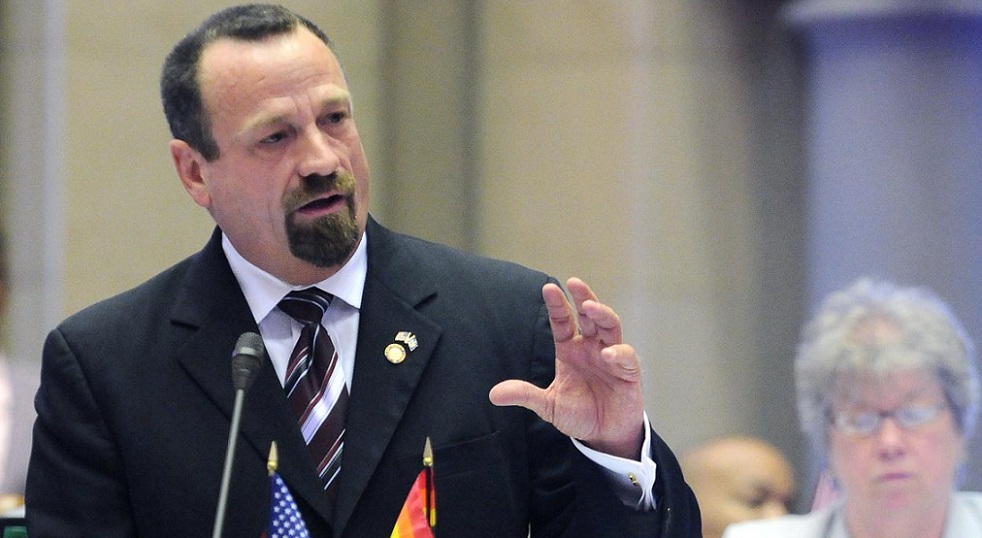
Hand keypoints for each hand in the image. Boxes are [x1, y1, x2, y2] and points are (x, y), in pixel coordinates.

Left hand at [489, 277, 644, 459]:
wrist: (604, 435)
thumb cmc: (579, 414)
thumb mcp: (548, 405)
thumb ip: (525, 395)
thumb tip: (494, 394)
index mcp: (570, 350)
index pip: (563, 321)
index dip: (557, 305)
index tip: (548, 288)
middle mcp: (591, 347)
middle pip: (589, 315)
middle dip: (583, 297)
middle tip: (574, 283)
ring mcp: (610, 357)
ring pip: (610, 326)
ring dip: (602, 314)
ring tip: (590, 307)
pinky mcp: (628, 372)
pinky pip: (625, 356)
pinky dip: (618, 352)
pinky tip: (607, 354)